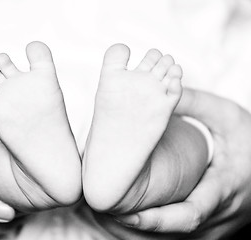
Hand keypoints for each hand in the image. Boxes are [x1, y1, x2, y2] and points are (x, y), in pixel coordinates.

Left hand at [119, 88, 250, 238]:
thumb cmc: (248, 137)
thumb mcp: (225, 115)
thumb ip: (194, 103)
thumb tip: (157, 92)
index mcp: (224, 187)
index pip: (189, 214)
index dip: (156, 219)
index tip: (125, 214)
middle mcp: (221, 213)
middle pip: (176, 233)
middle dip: (140, 228)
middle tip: (107, 215)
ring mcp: (218, 224)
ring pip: (177, 239)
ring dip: (146, 232)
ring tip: (113, 217)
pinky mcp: (214, 226)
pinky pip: (182, 236)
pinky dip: (158, 231)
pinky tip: (136, 219)